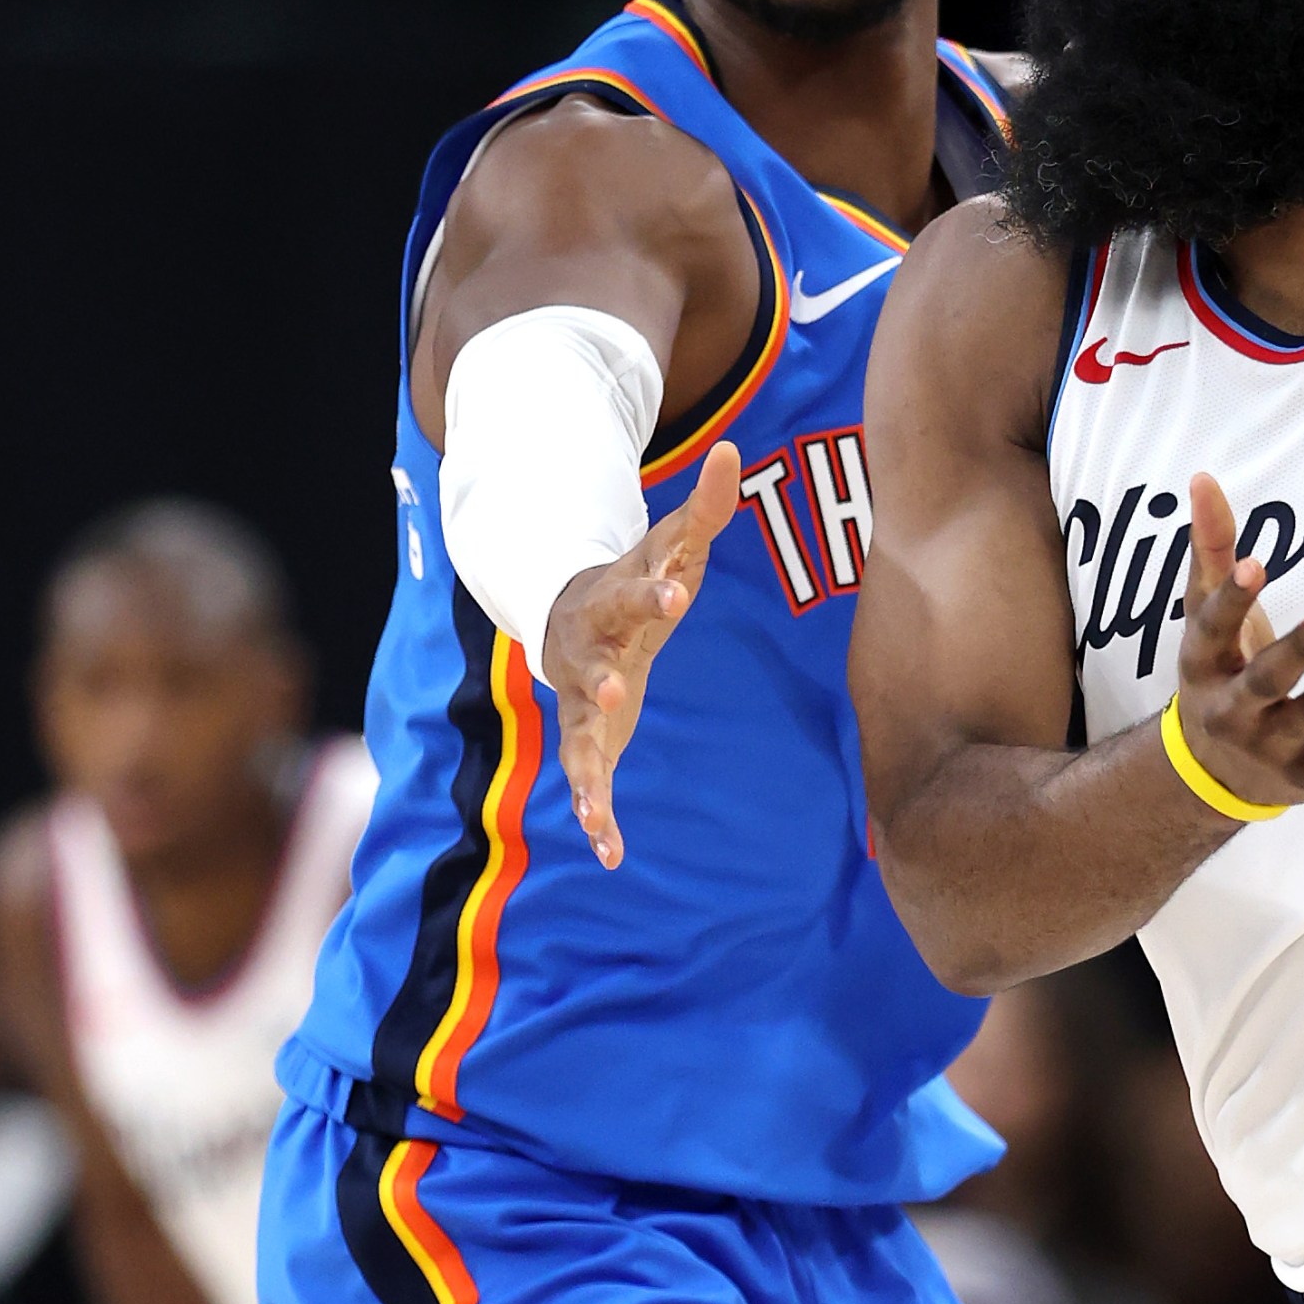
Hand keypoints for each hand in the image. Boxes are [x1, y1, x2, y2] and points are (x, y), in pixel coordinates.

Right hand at [540, 442, 740, 868]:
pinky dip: (598, 817)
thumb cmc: (638, 578)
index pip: (636, 592)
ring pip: (574, 738)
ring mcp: (577, 698)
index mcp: (614, 600)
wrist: (573, 618)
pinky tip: (612, 854)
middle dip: (597, 681)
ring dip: (584, 772)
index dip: (655, 593)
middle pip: (589, 666)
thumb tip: (730, 449)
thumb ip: (705, 506)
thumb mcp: (670, 545)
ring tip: (593, 813)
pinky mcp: (584, 738)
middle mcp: (587, 651)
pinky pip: (586, 780)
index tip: (679, 595)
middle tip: (611, 697)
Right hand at [1168, 472, 1303, 810]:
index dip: (1232, 601)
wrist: (1217, 777)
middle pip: (1268, 680)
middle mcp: (1234, 712)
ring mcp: (1277, 745)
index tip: (1256, 563)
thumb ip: (1212, 551)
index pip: (1212, 631)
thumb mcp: (1205, 622)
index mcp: (1202, 667)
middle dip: (1300, 650)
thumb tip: (1204, 477)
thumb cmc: (1221, 674)